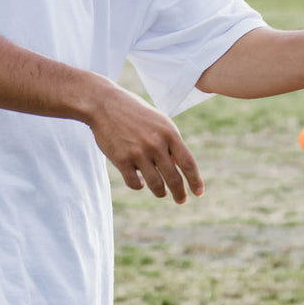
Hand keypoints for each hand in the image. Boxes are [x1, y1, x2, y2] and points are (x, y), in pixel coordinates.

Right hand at [85, 83, 202, 203]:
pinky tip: (141, 182)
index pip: (188, 163)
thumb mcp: (159, 122)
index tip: (199, 193)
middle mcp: (156, 144)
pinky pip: (135, 183)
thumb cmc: (136, 113)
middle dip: (180, 194)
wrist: (105, 104)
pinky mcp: (121, 160)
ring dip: (160, 192)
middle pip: (174, 179)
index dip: (195, 181)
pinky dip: (139, 185)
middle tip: (181, 200)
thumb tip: (179, 166)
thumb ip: (170, 143)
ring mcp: (138, 153)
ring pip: (156, 185)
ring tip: (161, 192)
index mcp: (169, 133)